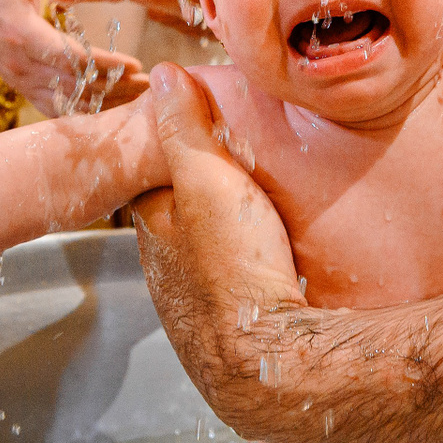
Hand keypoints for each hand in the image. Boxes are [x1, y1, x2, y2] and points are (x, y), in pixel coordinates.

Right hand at [0, 0, 147, 113]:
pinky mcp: (23, 89)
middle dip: (115, 88)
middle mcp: (21, 65)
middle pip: (74, 87)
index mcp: (20, 33)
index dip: (103, 65)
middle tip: (150, 84)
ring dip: (106, 104)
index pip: (67, 57)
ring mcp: (21, 81)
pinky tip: (114, 108)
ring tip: (141, 97)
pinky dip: (86, 112)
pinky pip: (57, 110)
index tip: (136, 65)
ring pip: (69, 104)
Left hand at [132, 63, 305, 437]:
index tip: (210, 121)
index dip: (179, 144)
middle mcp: (169, 266)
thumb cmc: (236, 272)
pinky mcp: (236, 326)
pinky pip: (245, 279)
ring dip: (237, 228)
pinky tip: (287, 257)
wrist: (268, 366)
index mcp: (154, 227)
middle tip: (253, 160)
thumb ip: (187, 130)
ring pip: (215, 248)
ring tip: (276, 204)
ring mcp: (201, 301)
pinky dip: (257, 262)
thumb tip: (165, 75)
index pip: (155, 171)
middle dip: (212, 187)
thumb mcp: (210, 183)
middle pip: (187, 210)